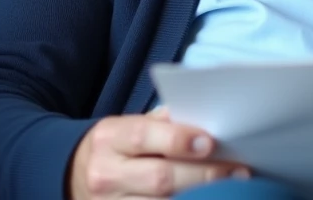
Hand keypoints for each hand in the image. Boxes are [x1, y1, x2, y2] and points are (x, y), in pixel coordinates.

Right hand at [69, 108, 249, 198]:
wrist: (74, 175)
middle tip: (238, 171)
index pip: (144, 136)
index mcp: (110, 138)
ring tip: (231, 191)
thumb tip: (207, 120)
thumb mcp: (131, 125)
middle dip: (203, 174)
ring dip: (200, 198)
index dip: (178, 139)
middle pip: (160, 178)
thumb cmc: (118, 146)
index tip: (210, 142)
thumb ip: (164, 122)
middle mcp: (106, 174)